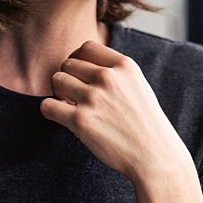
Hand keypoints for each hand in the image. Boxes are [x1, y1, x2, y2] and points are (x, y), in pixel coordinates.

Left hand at [39, 41, 192, 184]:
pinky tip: (63, 117)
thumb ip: (115, 71)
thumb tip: (83, 65)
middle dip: (68, 78)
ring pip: (57, 80)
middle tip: (74, 95)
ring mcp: (94, 98)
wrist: (155, 155)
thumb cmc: (146, 123)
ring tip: (70, 105)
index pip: (86, 47)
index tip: (80, 75)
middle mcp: (108, 77)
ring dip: (58, 93)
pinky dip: (50, 110)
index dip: (78, 59)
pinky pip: (48, 105)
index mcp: (124, 66)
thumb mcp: (138, 85)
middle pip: (68, 63)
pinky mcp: (81, 120)